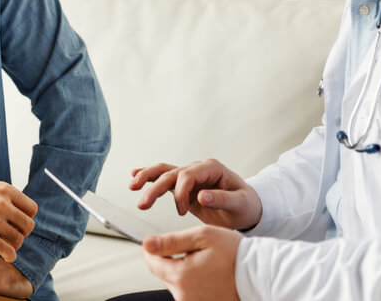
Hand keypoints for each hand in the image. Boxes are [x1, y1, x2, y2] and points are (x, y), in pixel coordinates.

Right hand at [0, 180, 37, 261]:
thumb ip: (7, 198)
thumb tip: (23, 212)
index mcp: (5, 190)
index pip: (32, 209)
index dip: (26, 218)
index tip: (17, 222)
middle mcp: (2, 204)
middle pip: (28, 226)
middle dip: (22, 232)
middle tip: (12, 235)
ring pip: (19, 240)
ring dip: (14, 245)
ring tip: (5, 244)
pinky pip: (7, 251)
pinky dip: (10, 256)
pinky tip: (6, 256)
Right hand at [130, 160, 261, 229]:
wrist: (247, 208)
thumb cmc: (246, 205)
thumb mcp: (240, 204)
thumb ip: (222, 199)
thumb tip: (202, 195)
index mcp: (213, 169)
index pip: (188, 175)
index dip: (181, 193)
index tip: (182, 212)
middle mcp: (199, 169)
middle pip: (172, 173)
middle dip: (155, 187)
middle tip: (143, 203)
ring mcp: (190, 175)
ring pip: (164, 172)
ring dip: (147, 178)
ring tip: (132, 186)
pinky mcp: (184, 185)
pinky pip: (164, 178)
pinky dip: (150, 177)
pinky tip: (135, 176)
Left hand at [142, 225, 241, 300]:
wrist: (259, 275)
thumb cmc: (234, 254)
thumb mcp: (202, 236)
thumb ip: (171, 241)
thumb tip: (147, 244)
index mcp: (181, 276)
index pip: (151, 262)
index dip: (153, 249)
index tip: (160, 241)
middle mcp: (183, 296)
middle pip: (164, 273)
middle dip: (173, 259)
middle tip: (195, 249)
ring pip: (177, 283)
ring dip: (185, 271)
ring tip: (207, 263)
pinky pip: (189, 292)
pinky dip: (195, 282)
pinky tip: (210, 274)